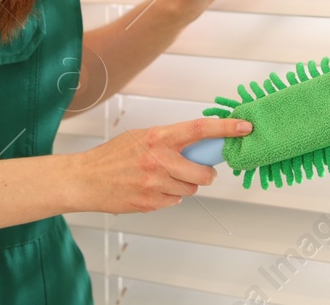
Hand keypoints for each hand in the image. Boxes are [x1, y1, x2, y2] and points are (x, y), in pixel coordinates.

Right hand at [68, 117, 253, 213]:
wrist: (85, 179)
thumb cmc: (113, 156)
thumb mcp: (142, 137)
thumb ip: (170, 140)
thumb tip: (199, 143)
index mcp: (158, 137)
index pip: (200, 129)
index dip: (226, 129)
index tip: (244, 127)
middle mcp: (158, 159)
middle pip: (202, 172)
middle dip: (206, 175)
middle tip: (200, 172)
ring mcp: (154, 183)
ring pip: (189, 189)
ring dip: (182, 186)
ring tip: (161, 178)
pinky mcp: (149, 202)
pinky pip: (173, 201)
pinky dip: (167, 197)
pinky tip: (150, 189)